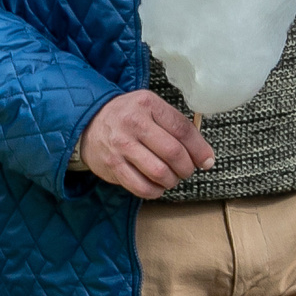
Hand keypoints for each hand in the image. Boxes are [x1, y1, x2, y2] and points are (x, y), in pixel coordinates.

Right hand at [77, 91, 213, 199]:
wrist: (89, 122)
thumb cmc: (128, 116)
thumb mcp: (151, 108)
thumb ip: (176, 126)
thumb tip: (205, 157)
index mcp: (148, 104)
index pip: (182, 129)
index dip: (200, 149)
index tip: (206, 161)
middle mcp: (133, 123)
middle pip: (173, 153)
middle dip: (187, 168)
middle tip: (186, 170)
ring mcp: (121, 145)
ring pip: (159, 172)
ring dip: (172, 180)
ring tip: (171, 177)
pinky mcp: (112, 165)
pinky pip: (141, 187)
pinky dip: (155, 191)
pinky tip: (157, 185)